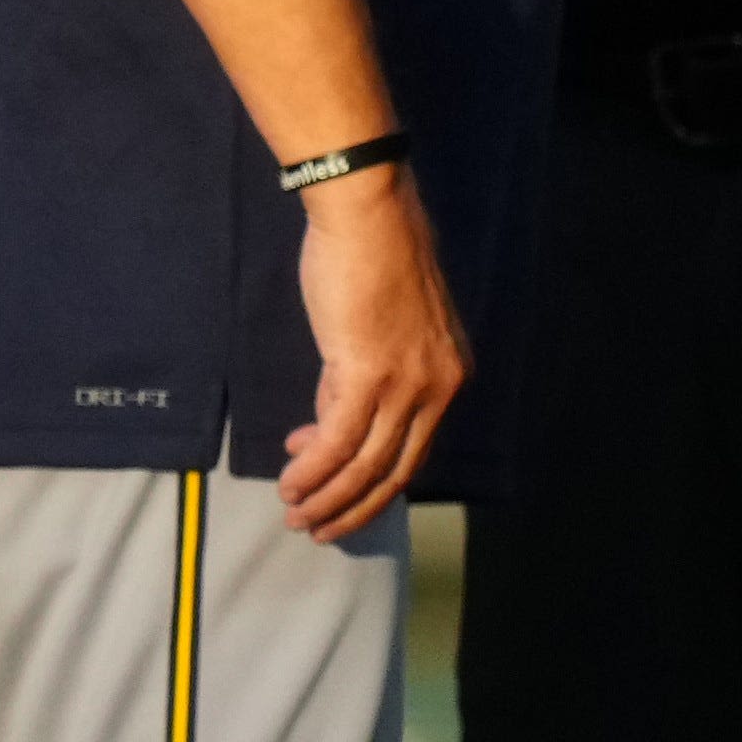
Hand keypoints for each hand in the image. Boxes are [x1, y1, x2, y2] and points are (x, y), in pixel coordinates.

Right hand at [282, 163, 464, 538]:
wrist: (368, 214)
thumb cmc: (370, 260)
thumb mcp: (378, 332)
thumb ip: (360, 380)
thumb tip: (325, 426)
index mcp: (450, 376)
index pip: (414, 449)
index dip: (370, 480)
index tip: (330, 488)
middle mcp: (440, 386)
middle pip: (397, 469)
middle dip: (354, 507)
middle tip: (317, 527)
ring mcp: (408, 382)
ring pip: (366, 463)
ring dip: (326, 497)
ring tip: (294, 514)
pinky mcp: (370, 371)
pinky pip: (338, 439)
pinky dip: (311, 469)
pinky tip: (290, 483)